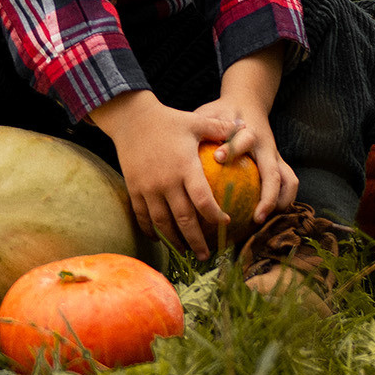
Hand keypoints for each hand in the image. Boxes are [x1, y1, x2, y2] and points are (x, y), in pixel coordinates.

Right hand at [90, 90, 242, 258]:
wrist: (130, 118)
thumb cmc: (168, 120)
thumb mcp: (195, 122)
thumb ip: (220, 129)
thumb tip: (244, 128)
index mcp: (185, 166)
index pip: (203, 199)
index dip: (215, 215)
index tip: (225, 223)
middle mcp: (166, 181)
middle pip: (184, 219)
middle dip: (197, 241)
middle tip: (207, 256)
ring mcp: (148, 187)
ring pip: (162, 223)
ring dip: (174, 241)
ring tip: (185, 253)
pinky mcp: (134, 189)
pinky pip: (142, 216)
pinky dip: (150, 231)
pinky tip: (159, 240)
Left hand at [208, 49, 297, 227]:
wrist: (248, 100)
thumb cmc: (222, 112)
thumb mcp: (209, 115)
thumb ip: (198, 130)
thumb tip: (170, 146)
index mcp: (247, 132)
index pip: (243, 140)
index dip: (232, 149)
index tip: (218, 157)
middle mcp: (266, 146)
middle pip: (274, 172)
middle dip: (268, 195)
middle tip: (256, 216)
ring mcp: (276, 156)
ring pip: (289, 181)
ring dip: (280, 202)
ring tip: (263, 222)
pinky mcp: (280, 164)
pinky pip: (287, 185)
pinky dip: (281, 203)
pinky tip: (262, 219)